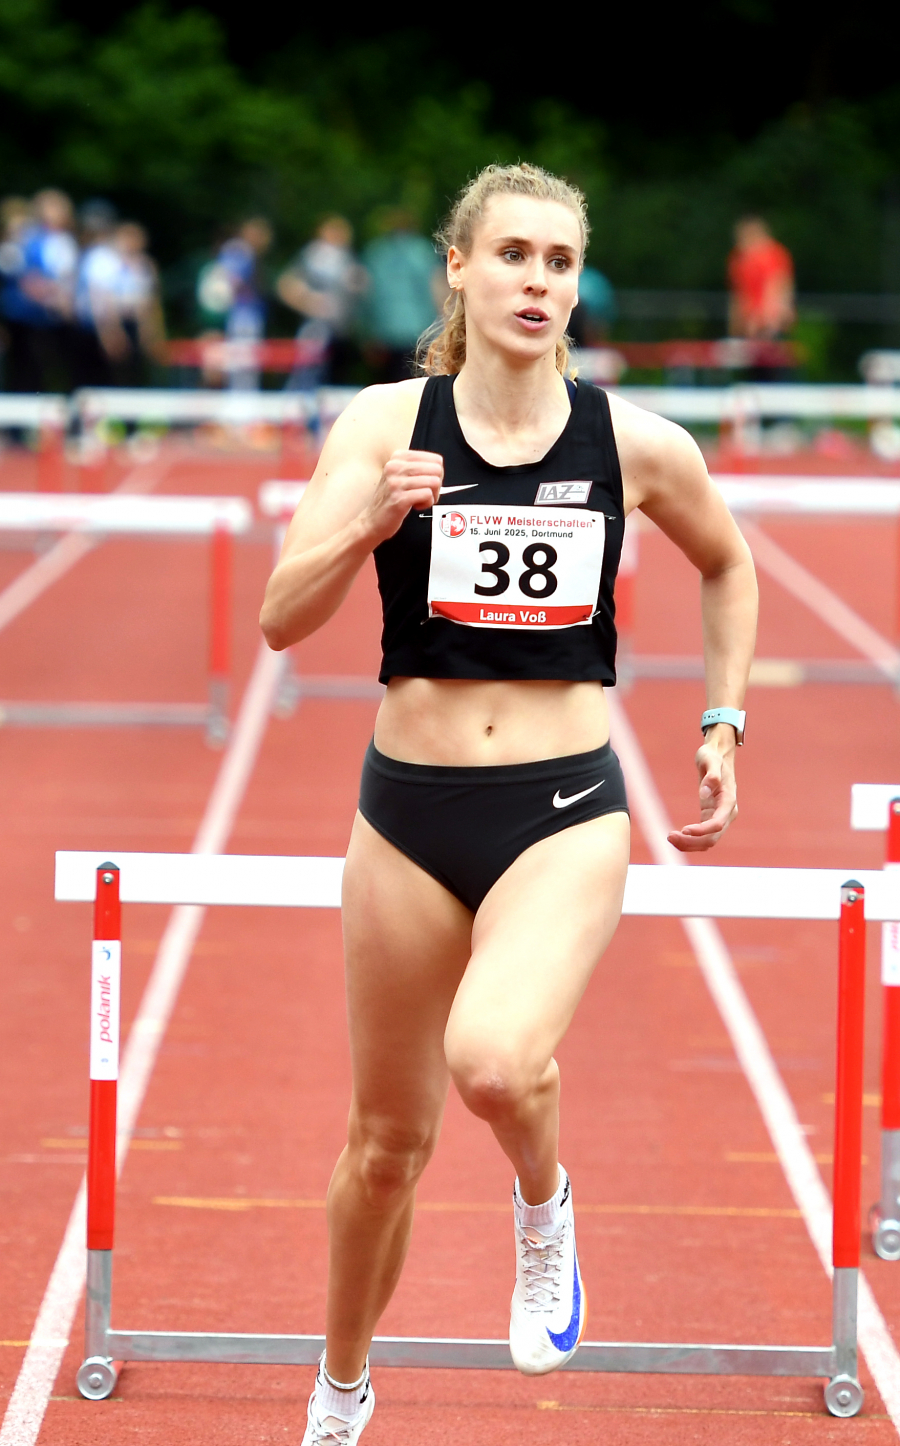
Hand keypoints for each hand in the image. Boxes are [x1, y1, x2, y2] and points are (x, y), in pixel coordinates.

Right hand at [362, 449, 442, 543]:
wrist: (373, 520)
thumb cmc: (390, 499)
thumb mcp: (400, 475)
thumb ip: (418, 468)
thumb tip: (439, 467)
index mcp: (398, 457)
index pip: (435, 459)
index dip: (437, 474)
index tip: (427, 482)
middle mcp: (395, 467)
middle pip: (436, 470)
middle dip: (437, 485)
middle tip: (425, 493)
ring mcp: (396, 482)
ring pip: (434, 482)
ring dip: (432, 495)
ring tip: (420, 500)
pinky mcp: (399, 498)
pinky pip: (428, 495)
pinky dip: (427, 503)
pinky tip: (416, 506)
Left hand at [667, 727, 737, 851]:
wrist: (718, 754)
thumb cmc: (714, 756)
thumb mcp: (711, 760)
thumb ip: (711, 776)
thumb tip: (704, 793)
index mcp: (729, 800)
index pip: (717, 823)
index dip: (701, 830)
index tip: (684, 830)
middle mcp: (728, 812)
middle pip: (712, 838)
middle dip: (692, 841)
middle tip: (669, 836)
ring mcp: (720, 816)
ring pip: (708, 841)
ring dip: (689, 844)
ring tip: (669, 837)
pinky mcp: (711, 815)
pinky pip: (703, 835)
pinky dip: (690, 839)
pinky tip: (675, 836)